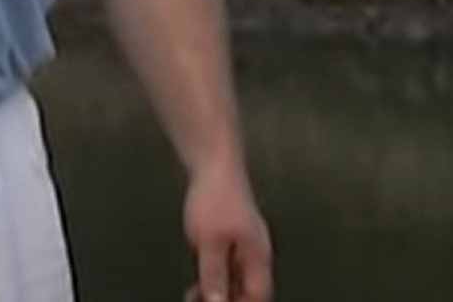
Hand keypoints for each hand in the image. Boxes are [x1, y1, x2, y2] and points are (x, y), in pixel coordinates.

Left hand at [181, 161, 271, 301]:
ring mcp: (244, 244)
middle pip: (247, 289)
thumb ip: (214, 274)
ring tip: (194, 293)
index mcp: (257, 256)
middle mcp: (255, 253)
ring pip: (236, 279)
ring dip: (218, 290)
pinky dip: (214, 276)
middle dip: (227, 299)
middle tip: (200, 300)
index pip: (258, 294)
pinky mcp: (232, 236)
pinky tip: (198, 278)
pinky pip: (227, 265)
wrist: (213, 163)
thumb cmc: (215, 197)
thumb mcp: (209, 242)